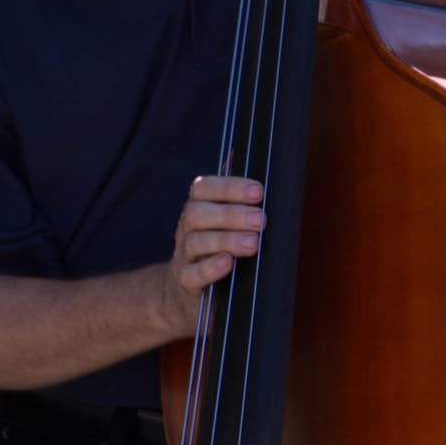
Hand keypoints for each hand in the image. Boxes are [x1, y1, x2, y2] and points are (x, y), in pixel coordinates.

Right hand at [164, 174, 265, 331]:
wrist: (186, 293)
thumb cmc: (214, 247)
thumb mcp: (222, 217)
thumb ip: (230, 189)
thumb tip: (238, 151)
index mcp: (198, 207)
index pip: (204, 188)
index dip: (229, 187)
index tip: (258, 191)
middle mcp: (187, 228)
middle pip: (198, 213)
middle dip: (231, 214)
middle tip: (261, 219)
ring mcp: (184, 256)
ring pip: (196, 242)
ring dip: (226, 240)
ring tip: (253, 243)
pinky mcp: (186, 283)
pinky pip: (192, 274)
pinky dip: (210, 268)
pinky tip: (227, 263)